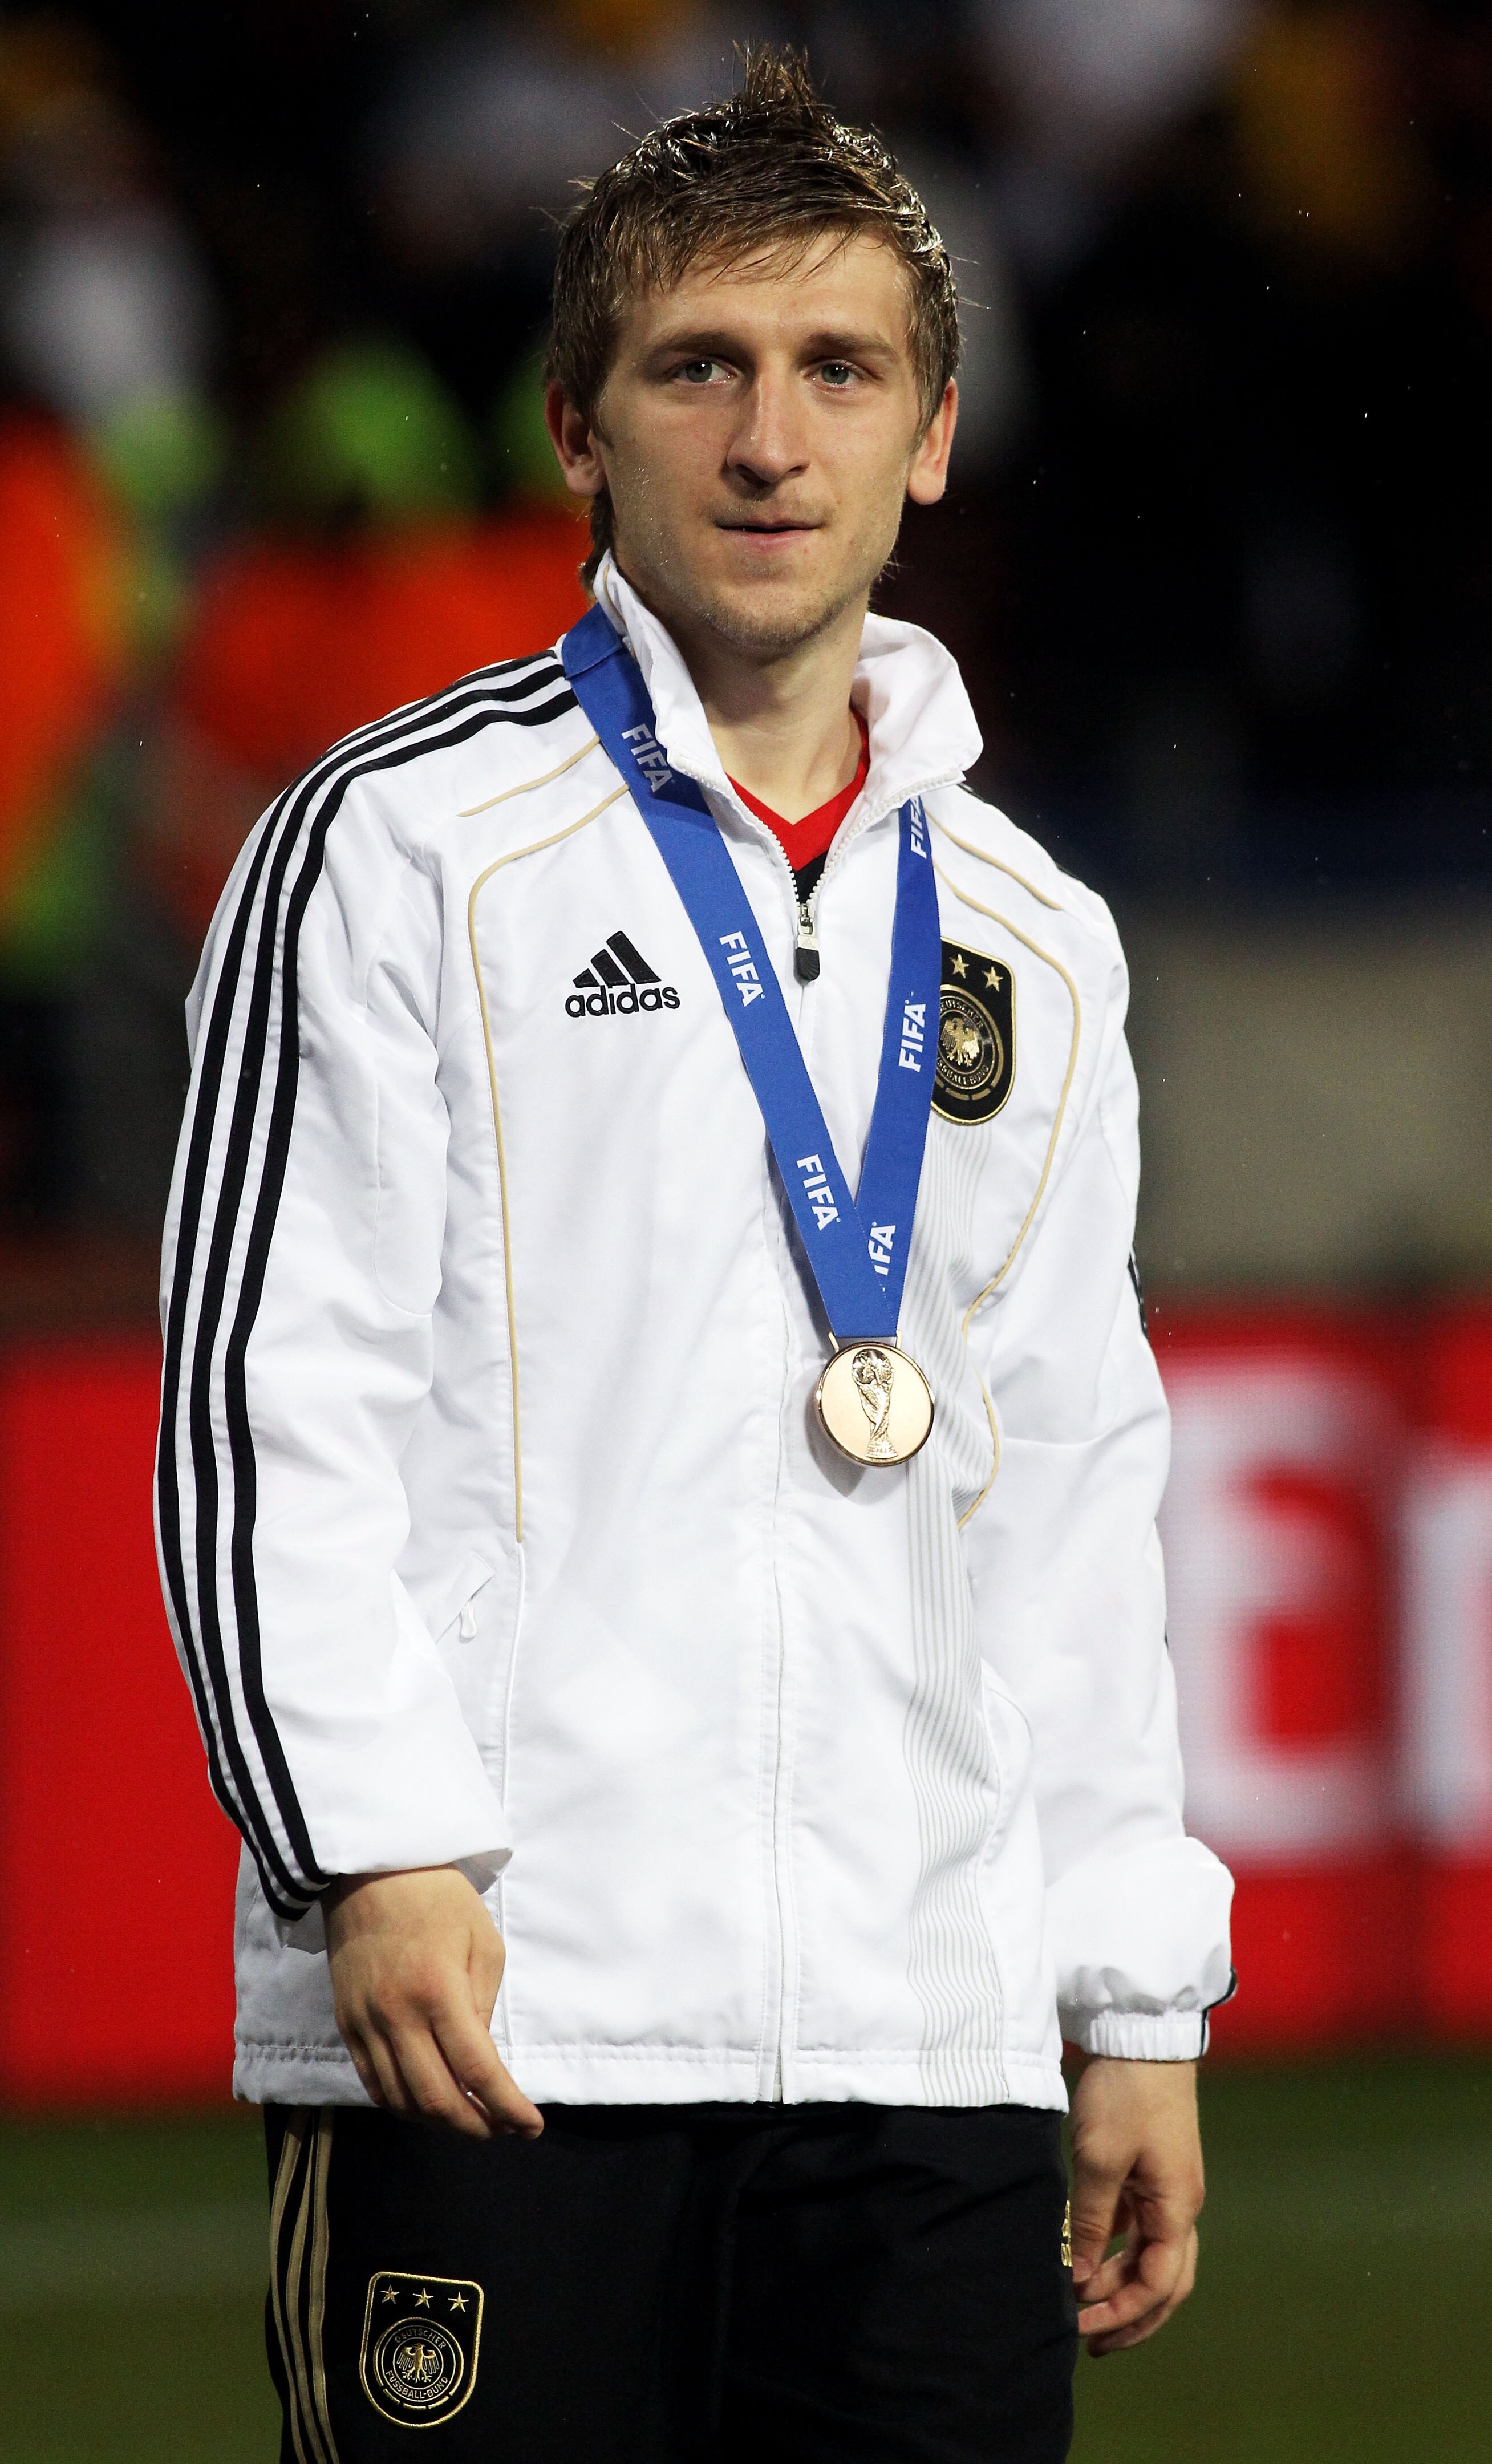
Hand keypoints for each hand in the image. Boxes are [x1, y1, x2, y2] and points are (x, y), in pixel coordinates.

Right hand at [324, 1866, 542, 2142]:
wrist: (370, 1873)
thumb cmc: (439, 1899)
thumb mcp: (483, 1942)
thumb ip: (484, 2005)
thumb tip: (480, 2059)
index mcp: (438, 1990)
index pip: (476, 2069)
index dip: (507, 2107)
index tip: (531, 2126)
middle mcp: (397, 2016)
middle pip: (436, 2098)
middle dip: (477, 2126)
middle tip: (505, 2130)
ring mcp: (365, 2024)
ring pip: (402, 2101)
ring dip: (441, 2122)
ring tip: (473, 2120)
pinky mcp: (347, 2024)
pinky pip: (374, 2084)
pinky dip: (404, 2105)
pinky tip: (429, 2104)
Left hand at [1068, 2056, 1202, 2355]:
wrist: (1141, 2034)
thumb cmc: (1125, 2093)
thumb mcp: (1100, 2158)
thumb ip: (1090, 2221)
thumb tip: (1080, 2277)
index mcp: (1176, 2208)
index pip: (1158, 2285)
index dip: (1123, 2315)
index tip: (1083, 2330)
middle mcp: (1179, 2206)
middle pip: (1163, 2281)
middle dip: (1130, 2317)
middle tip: (1089, 2343)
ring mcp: (1166, 2189)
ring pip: (1149, 2256)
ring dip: (1119, 2285)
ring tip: (1081, 2308)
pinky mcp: (1148, 2171)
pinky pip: (1135, 2227)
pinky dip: (1113, 2251)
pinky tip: (1084, 2260)